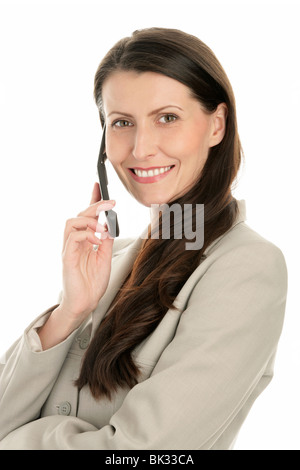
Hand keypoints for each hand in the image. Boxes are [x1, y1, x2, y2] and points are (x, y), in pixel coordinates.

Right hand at [60, 182, 115, 323]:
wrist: (85, 303)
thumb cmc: (92, 283)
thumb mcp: (105, 257)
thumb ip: (106, 240)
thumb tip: (110, 224)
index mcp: (85, 240)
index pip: (87, 215)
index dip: (92, 199)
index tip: (99, 185)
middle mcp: (75, 242)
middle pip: (80, 214)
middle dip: (95, 205)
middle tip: (111, 203)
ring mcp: (69, 249)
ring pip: (71, 222)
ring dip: (89, 220)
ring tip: (103, 228)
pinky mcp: (67, 257)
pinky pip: (72, 237)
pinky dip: (87, 234)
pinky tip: (97, 240)